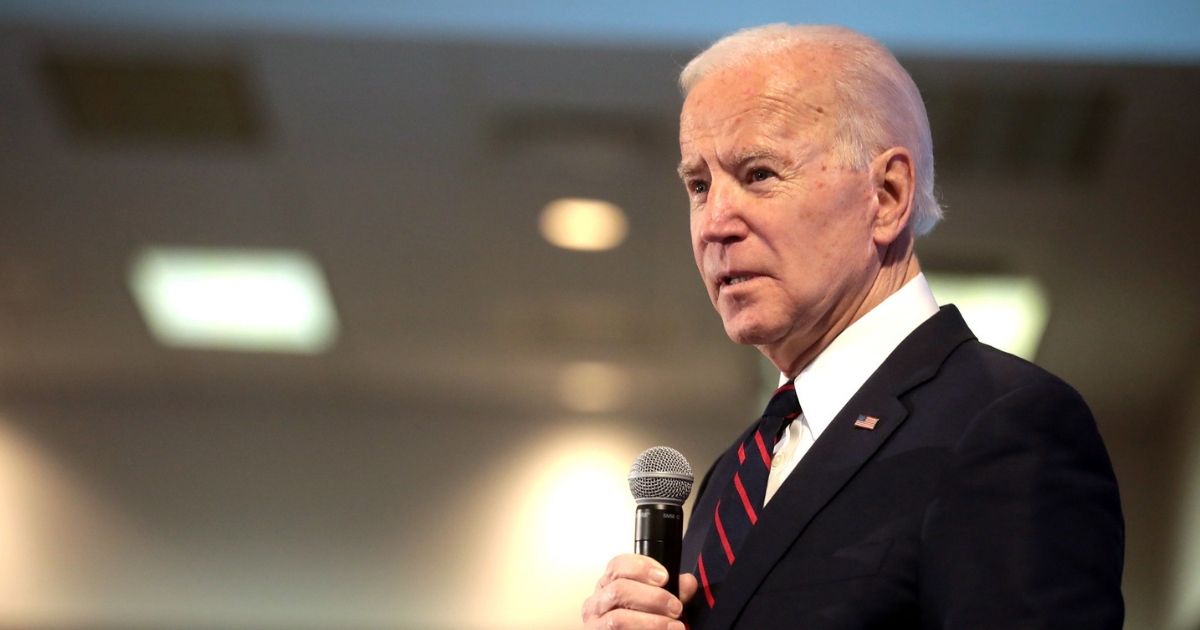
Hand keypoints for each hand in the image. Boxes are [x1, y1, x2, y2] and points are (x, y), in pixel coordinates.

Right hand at [581, 553, 697, 628]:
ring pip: (618, 619)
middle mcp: (597, 603)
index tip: (665, 577)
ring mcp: (596, 625)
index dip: (641, 567)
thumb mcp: (654, 603)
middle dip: (653, 598)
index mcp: (608, 585)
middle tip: (676, 607)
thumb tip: (687, 582)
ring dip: (652, 622)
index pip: (617, 565)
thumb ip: (672, 591)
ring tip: (675, 627)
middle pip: (619, 590)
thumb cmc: (637, 622)